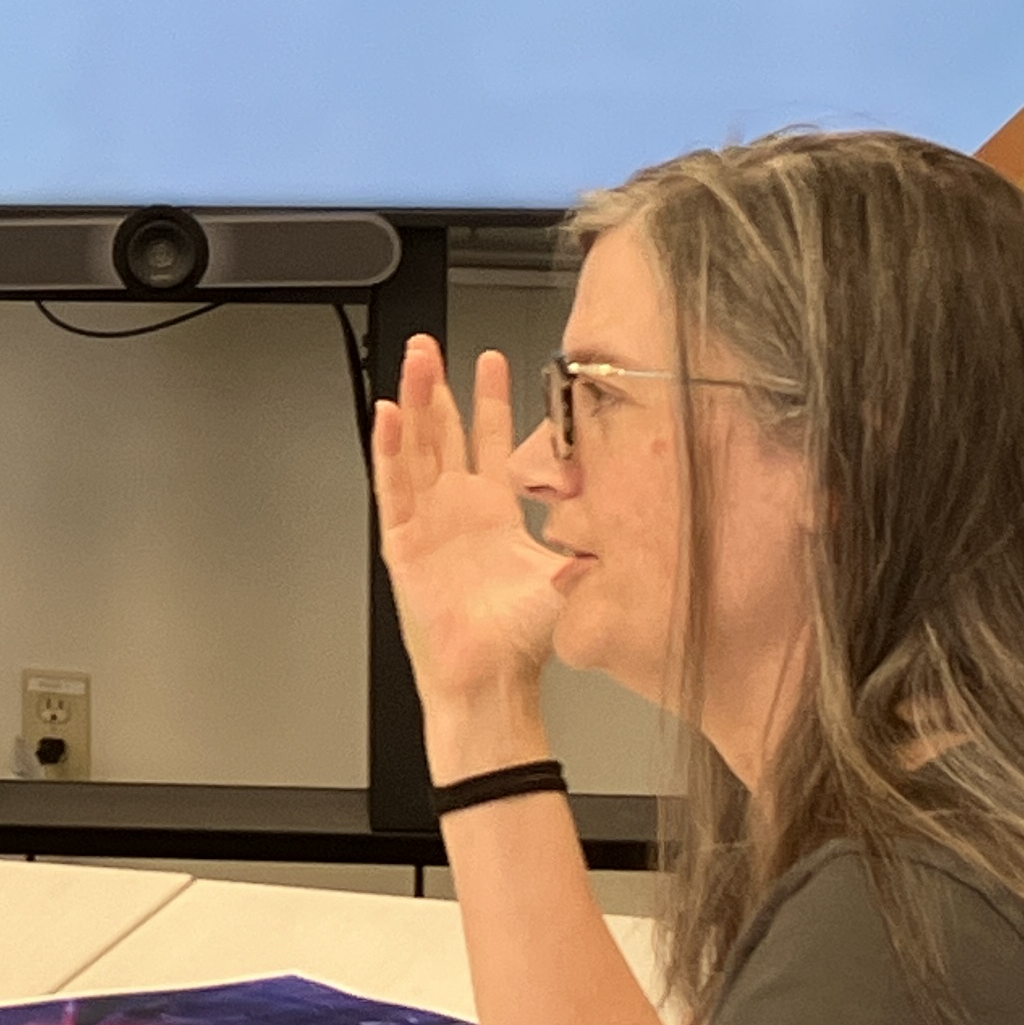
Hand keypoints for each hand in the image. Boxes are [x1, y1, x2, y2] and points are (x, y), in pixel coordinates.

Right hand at [370, 335, 565, 768]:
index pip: (489, 441)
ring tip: (414, 362)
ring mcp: (427, 522)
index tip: (493, 360)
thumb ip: (595, 540)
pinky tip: (389, 415)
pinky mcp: (402, 542)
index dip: (490, 399)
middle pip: (443, 432)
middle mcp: (457, 510)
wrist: (492, 678)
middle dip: (439, 385)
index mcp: (494, 513)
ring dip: (414, 403)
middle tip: (433, 346)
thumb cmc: (523, 639)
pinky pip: (392, 487)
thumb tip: (634, 512)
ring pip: (416, 447)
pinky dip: (389, 450)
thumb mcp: (570, 575)